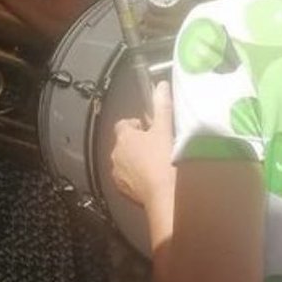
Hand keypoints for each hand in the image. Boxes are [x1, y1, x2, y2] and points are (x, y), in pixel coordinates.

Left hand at [111, 81, 175, 207]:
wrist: (164, 195)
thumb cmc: (163, 161)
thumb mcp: (165, 129)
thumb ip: (162, 106)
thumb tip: (161, 86)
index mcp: (124, 137)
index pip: (123, 124)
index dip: (136, 125)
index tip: (150, 128)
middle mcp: (116, 155)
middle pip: (123, 143)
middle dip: (137, 143)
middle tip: (156, 146)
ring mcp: (118, 174)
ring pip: (124, 162)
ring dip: (135, 161)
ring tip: (155, 163)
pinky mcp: (123, 191)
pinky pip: (127, 179)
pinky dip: (136, 178)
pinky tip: (152, 179)